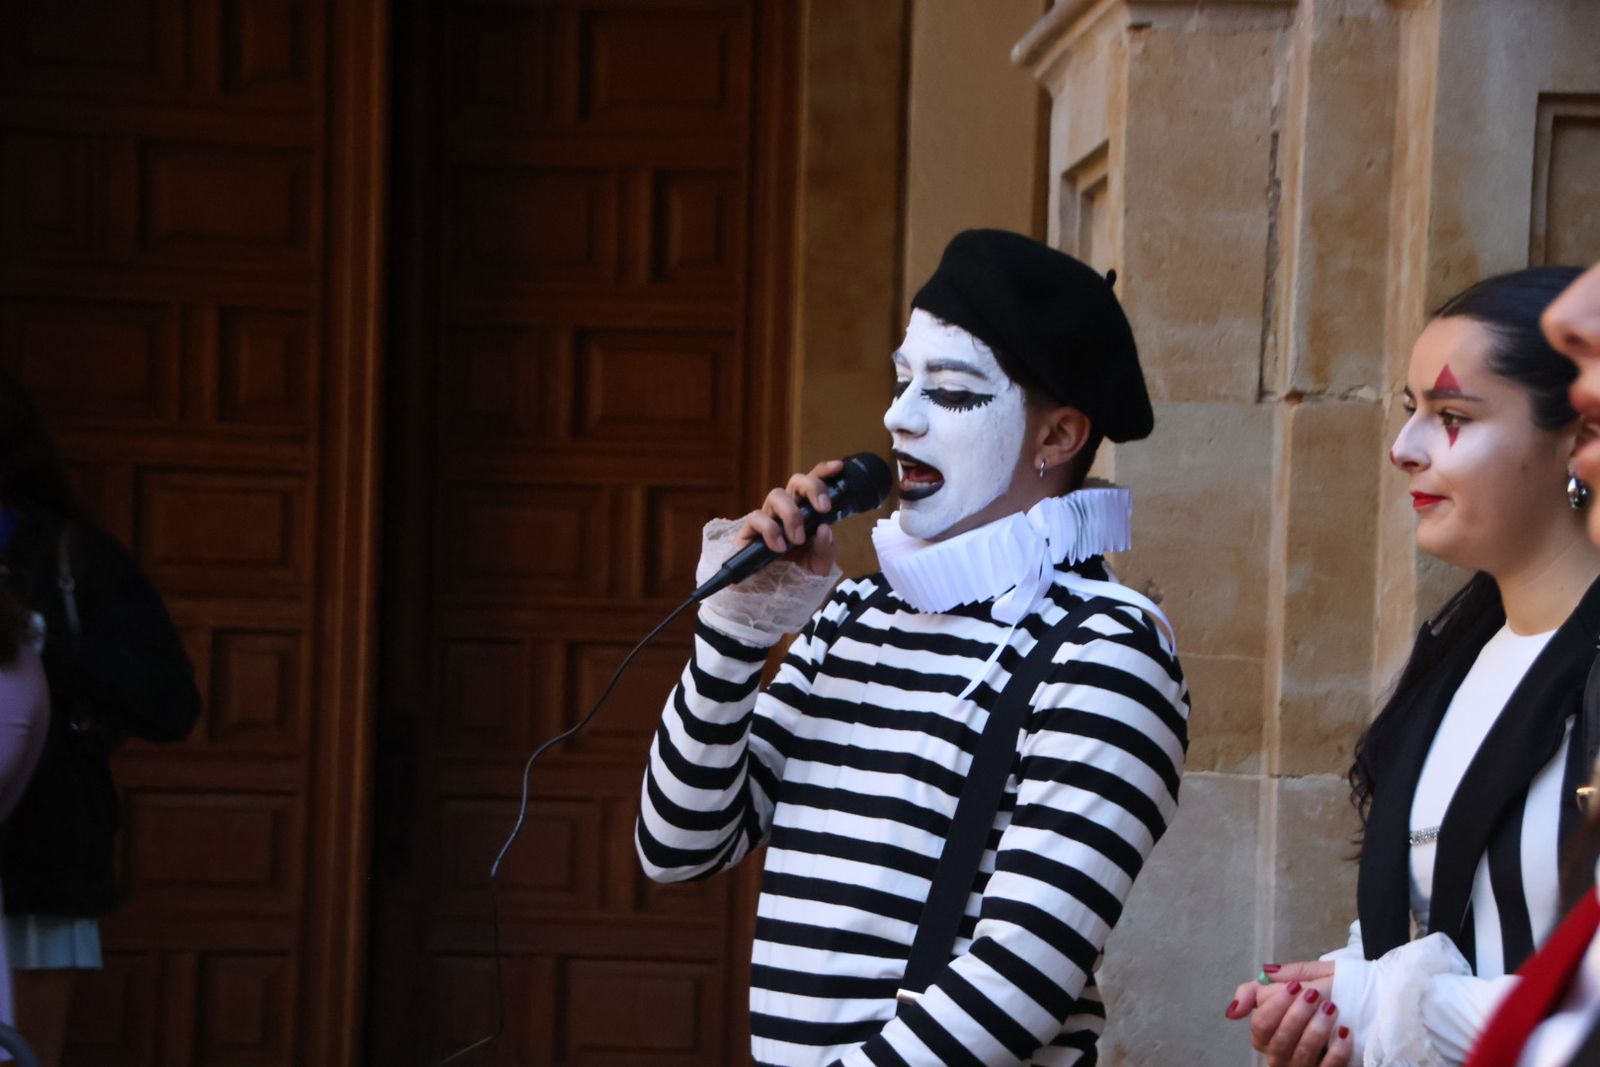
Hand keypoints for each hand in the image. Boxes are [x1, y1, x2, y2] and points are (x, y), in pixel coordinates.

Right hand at [734, 460, 843, 577]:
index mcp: (806, 512)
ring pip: (776, 495)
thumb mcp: (820, 566)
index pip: (813, 484)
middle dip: (811, 488)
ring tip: (797, 540)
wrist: (774, 600)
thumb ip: (826, 549)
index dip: (824, 472)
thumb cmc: (798, 577)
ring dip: (791, 514)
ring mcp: (767, 519)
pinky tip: (778, 547)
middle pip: (795, 482)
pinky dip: (770, 530)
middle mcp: (786, 510)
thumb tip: (824, 529)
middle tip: (823, 509)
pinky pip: (756, 518)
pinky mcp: (748, 532)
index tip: (838, 468)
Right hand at [1224, 961, 1352, 1066]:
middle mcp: (1279, 1054)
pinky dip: (1337, 1050)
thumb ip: (1269, 983)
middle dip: (1296, 1016)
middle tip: (1314, 995)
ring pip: (1302, 1054)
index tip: (1295, 986)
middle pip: (1279, 1040)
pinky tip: (1344, 1031)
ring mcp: (1302, 1066)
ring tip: (1331, 1008)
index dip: (1276, 1004)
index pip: (1260, 1024)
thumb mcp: (1302, 978)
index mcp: (1266, 1033)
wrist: (1365, 1005)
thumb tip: (1243, 998)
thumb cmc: (1327, 991)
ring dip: (1316, 1030)